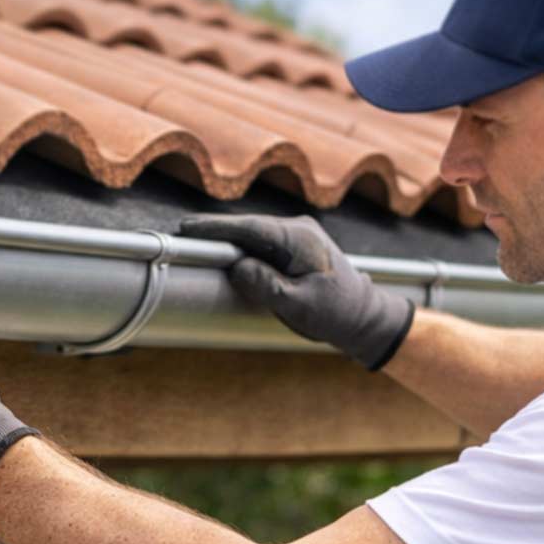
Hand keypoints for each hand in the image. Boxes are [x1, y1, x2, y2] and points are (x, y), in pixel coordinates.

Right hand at [177, 214, 414, 368]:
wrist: (363, 316)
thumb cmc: (335, 313)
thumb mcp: (298, 305)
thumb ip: (266, 285)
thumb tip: (237, 266)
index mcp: (300, 238)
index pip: (250, 228)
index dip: (216, 227)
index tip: (187, 228)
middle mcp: (298, 229)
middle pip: (248, 227)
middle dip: (216, 232)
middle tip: (180, 236)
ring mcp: (297, 236)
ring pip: (253, 235)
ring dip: (227, 240)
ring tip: (195, 244)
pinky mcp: (294, 246)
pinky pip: (261, 243)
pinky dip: (241, 247)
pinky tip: (222, 253)